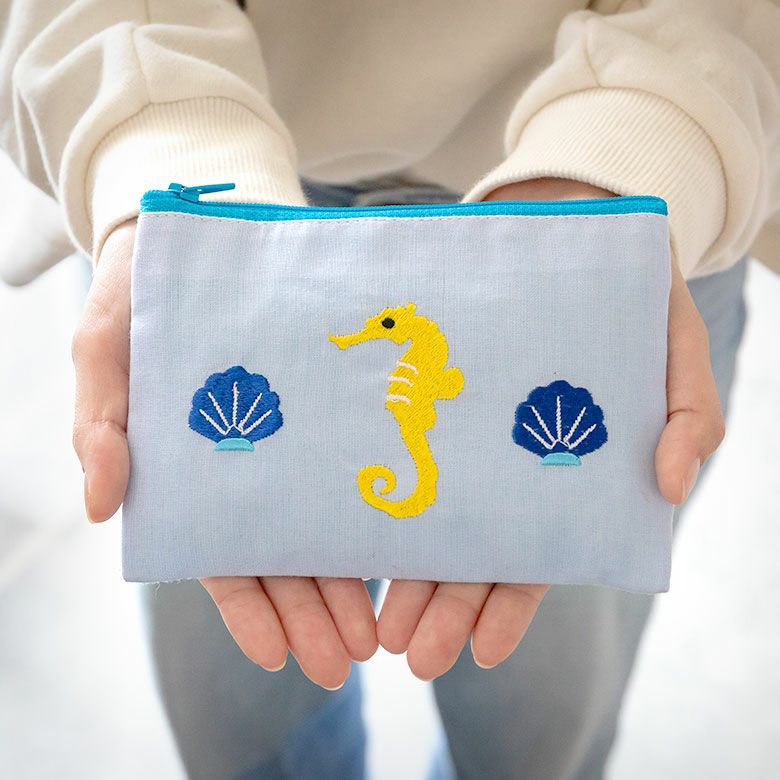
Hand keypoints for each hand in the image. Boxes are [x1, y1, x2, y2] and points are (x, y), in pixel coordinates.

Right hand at [71, 220, 376, 689]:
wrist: (193, 243)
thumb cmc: (139, 297)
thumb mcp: (104, 351)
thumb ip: (101, 425)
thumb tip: (101, 507)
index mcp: (192, 476)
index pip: (220, 560)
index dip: (249, 611)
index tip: (279, 654)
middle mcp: (247, 473)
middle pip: (282, 561)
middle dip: (312, 614)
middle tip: (346, 658)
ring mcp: (292, 448)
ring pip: (323, 531)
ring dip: (347, 585)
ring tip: (377, 631)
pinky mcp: (327, 416)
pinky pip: (351, 474)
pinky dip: (370, 517)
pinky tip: (400, 553)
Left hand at [376, 177, 723, 679]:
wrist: (568, 226)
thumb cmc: (628, 293)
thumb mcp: (675, 346)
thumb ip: (688, 414)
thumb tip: (671, 485)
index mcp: (562, 476)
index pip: (536, 556)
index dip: (508, 606)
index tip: (481, 650)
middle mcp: (505, 468)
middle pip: (472, 553)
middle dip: (442, 608)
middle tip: (409, 652)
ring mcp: (462, 437)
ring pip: (429, 521)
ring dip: (404, 577)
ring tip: (378, 625)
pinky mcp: (424, 398)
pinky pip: (399, 453)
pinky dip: (382, 501)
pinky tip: (355, 539)